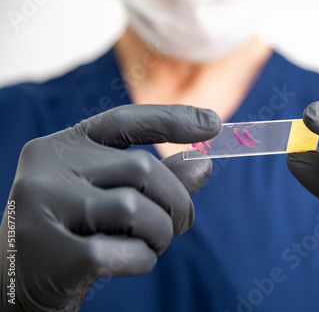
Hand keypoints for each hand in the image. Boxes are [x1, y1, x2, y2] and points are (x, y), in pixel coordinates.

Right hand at [0, 104, 220, 310]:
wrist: (16, 284)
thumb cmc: (74, 231)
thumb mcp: (111, 196)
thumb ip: (156, 179)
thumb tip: (204, 163)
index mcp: (62, 146)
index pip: (124, 120)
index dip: (173, 119)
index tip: (214, 123)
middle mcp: (46, 168)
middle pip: (142, 168)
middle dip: (177, 200)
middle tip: (182, 221)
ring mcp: (44, 207)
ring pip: (136, 208)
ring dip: (162, 232)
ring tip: (152, 242)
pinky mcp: (52, 252)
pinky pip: (125, 251)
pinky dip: (143, 258)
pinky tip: (129, 261)